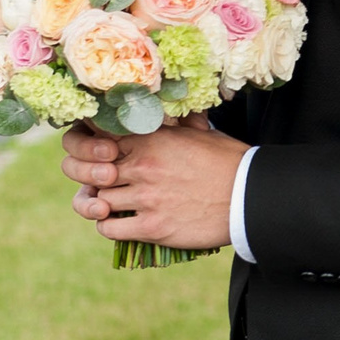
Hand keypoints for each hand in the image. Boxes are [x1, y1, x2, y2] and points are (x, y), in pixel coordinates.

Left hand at [62, 114, 245, 250]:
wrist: (249, 196)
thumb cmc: (227, 161)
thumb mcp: (197, 133)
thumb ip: (170, 125)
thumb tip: (165, 110)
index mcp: (150, 140)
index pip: (98, 137)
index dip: (92, 145)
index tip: (99, 153)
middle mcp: (142, 167)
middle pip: (90, 172)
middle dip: (92, 177)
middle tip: (104, 182)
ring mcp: (145, 199)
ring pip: (98, 201)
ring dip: (103, 203)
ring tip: (115, 203)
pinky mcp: (152, 227)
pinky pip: (108, 229)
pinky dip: (108, 226)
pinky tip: (119, 222)